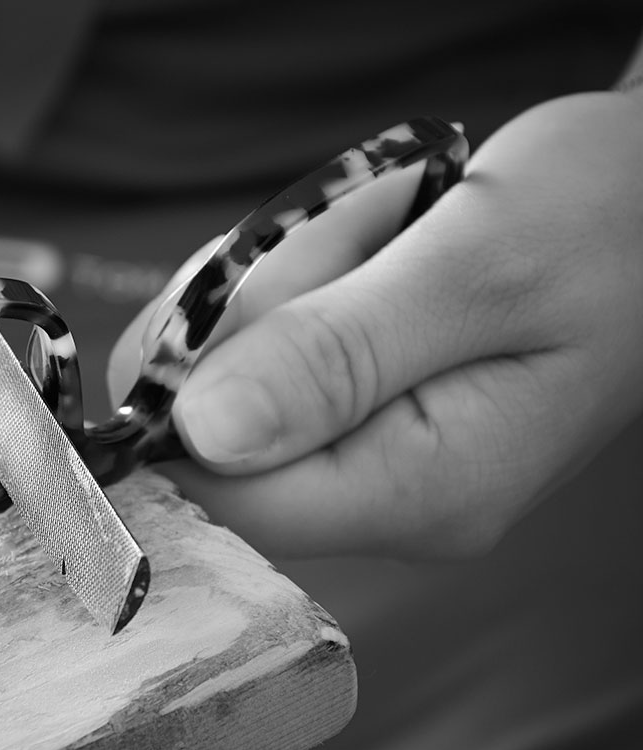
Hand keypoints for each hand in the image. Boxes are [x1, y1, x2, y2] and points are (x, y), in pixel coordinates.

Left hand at [109, 92, 642, 557]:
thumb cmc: (605, 219)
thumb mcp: (475, 268)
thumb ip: (335, 355)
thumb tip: (200, 434)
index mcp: (422, 491)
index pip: (223, 497)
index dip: (177, 400)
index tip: (228, 292)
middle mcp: (390, 503)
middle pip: (213, 438)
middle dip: (243, 317)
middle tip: (340, 240)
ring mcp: (376, 462)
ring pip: (231, 384)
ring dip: (273, 286)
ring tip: (376, 235)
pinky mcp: (367, 419)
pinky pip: (268, 356)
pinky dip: (291, 284)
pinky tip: (365, 247)